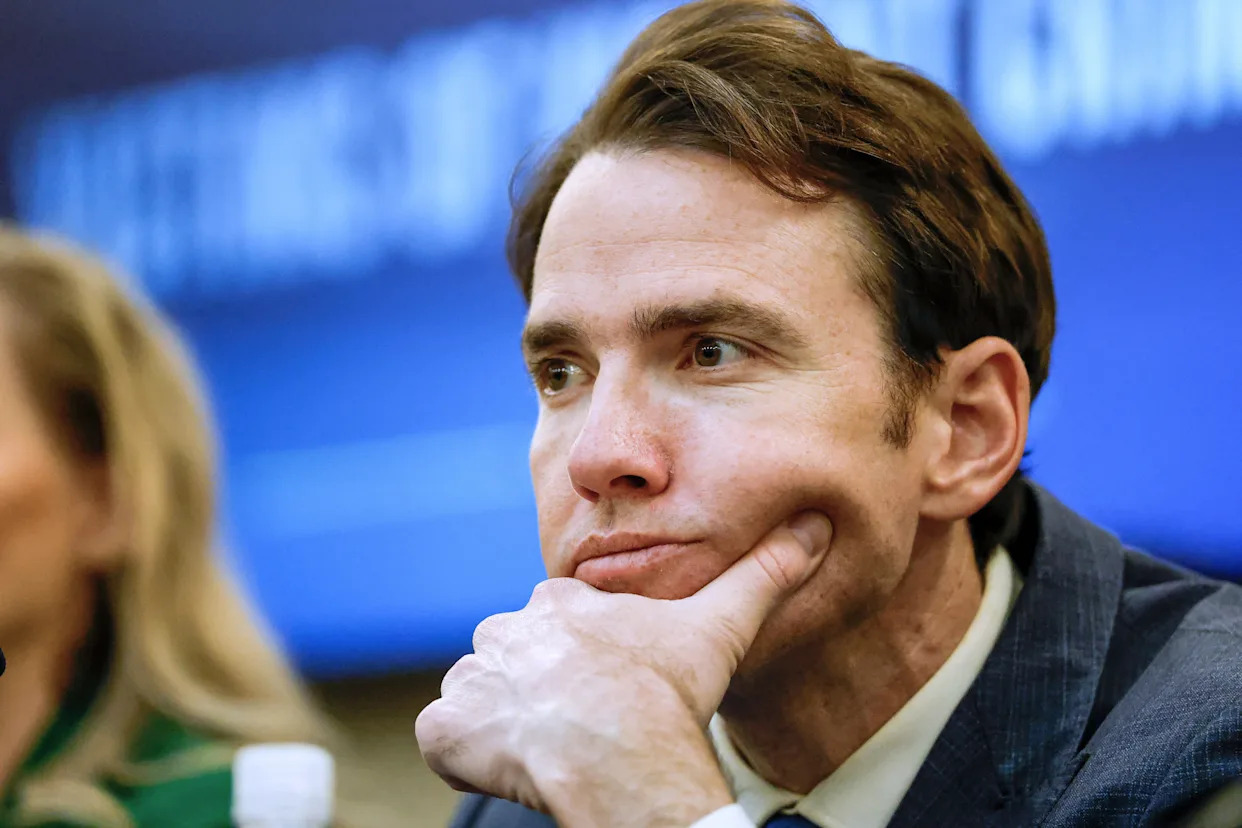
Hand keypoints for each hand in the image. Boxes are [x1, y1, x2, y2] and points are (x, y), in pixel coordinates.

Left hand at [415, 511, 831, 826]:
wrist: (620, 753)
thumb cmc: (666, 692)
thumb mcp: (720, 625)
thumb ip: (763, 574)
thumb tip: (812, 527)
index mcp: (560, 603)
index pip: (557, 621)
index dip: (580, 657)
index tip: (605, 685)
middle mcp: (506, 631)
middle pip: (514, 655)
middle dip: (536, 684)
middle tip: (578, 719)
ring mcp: (473, 679)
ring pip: (479, 693)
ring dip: (502, 718)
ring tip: (549, 746)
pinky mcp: (447, 730)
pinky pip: (444, 737)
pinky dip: (465, 753)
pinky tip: (510, 765)